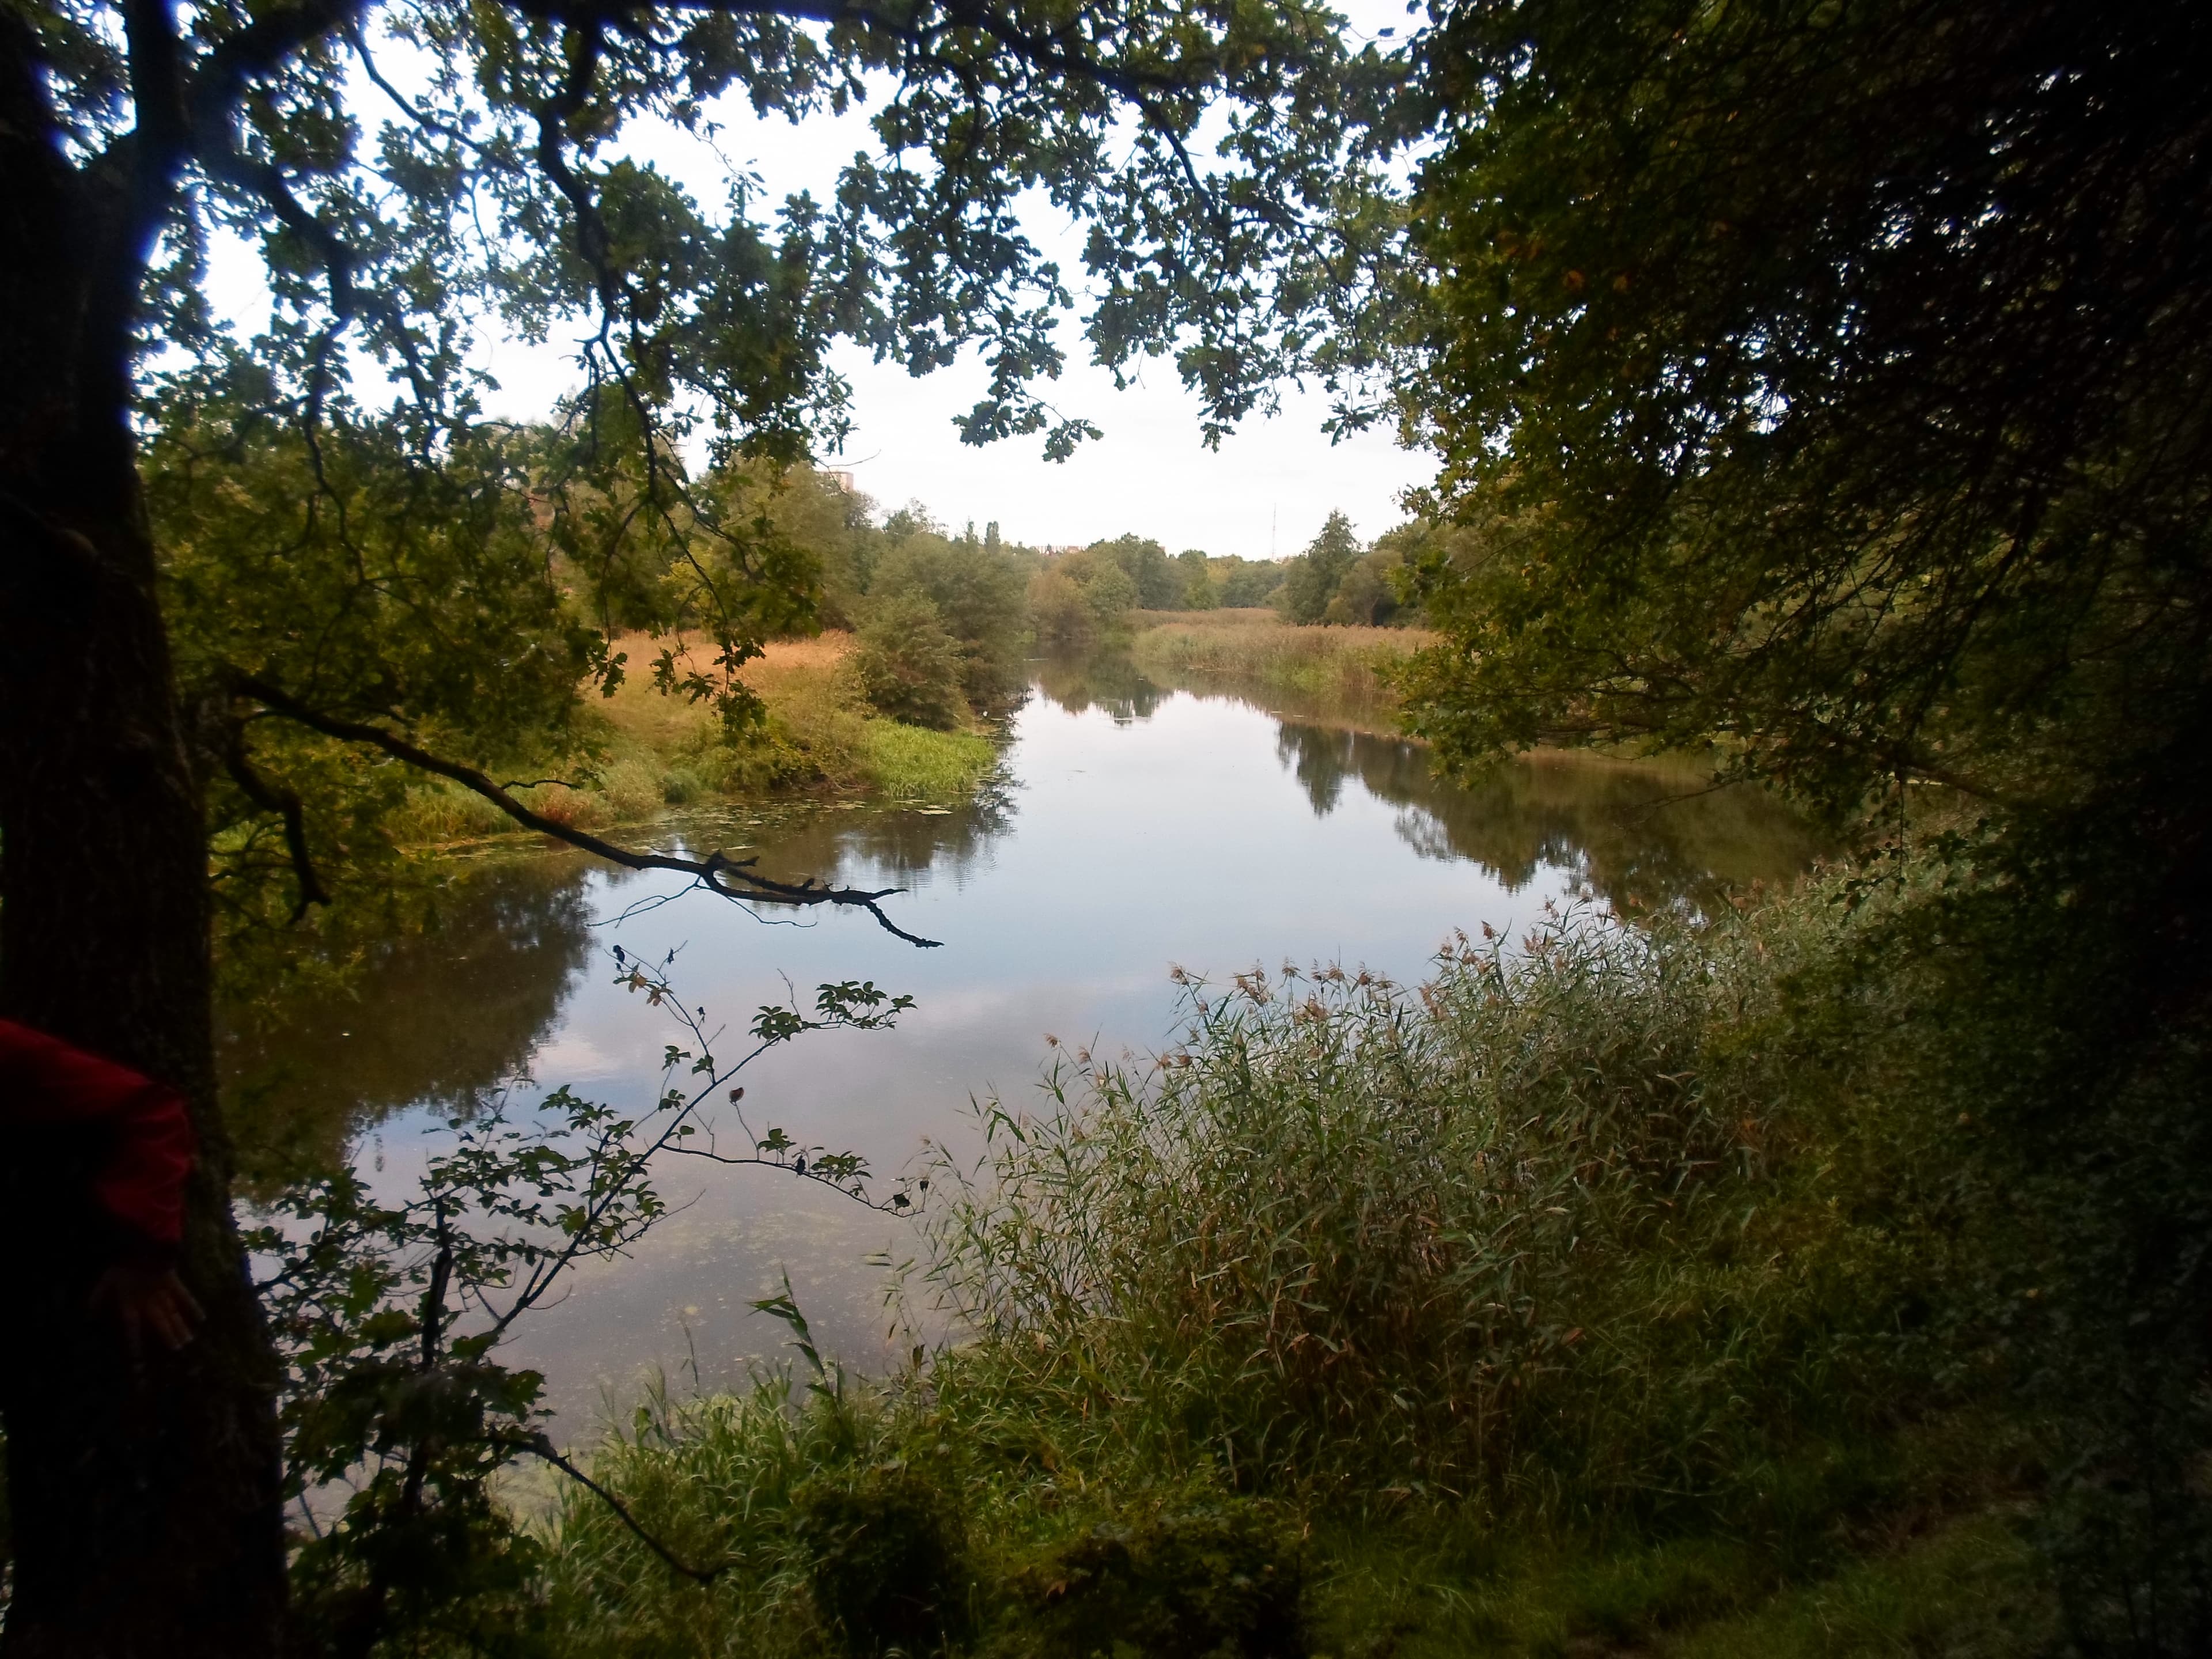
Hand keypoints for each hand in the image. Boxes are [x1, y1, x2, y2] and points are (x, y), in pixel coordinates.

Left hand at [89, 1261, 203, 1355]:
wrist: (145, 1246)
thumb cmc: (123, 1265)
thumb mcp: (105, 1281)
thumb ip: (97, 1298)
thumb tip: (87, 1315)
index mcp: (131, 1303)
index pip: (132, 1326)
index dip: (135, 1342)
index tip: (138, 1358)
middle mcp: (149, 1302)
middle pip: (159, 1322)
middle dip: (168, 1336)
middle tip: (178, 1349)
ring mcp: (163, 1293)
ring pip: (173, 1313)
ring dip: (180, 1327)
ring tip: (189, 1340)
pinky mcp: (174, 1284)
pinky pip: (185, 1297)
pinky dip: (193, 1307)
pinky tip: (201, 1318)